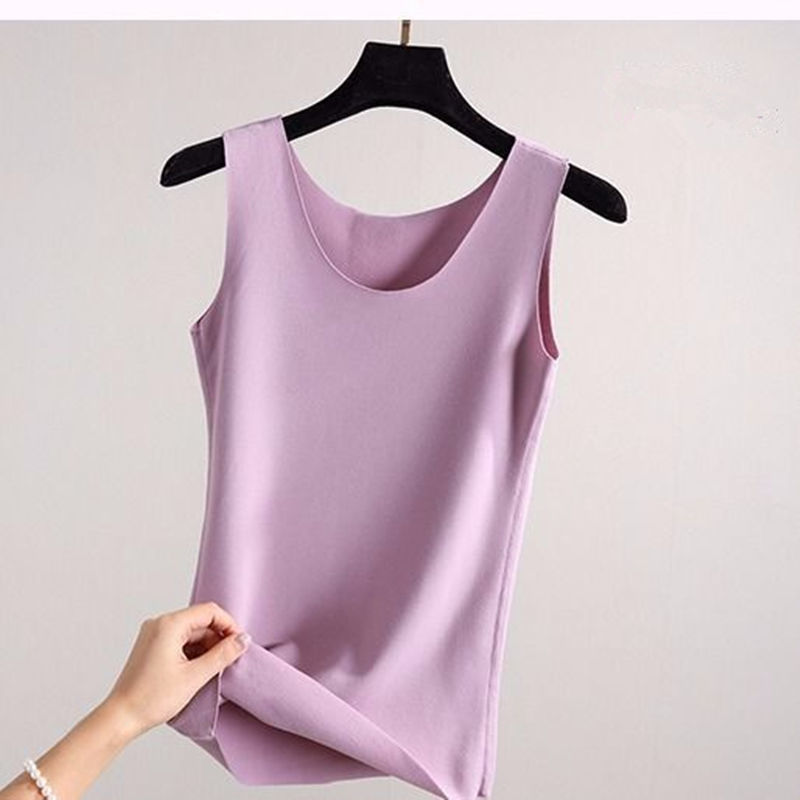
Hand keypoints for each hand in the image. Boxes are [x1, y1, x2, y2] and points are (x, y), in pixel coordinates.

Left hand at [102, 601, 250, 738]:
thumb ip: (222, 655)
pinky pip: (180, 640)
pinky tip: (198, 670)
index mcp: (169, 624)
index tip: (239, 644)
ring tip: (214, 669)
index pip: (209, 611)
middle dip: (218, 638)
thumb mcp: (194, 676)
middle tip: (229, 660)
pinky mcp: (151, 646)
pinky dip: (193, 652)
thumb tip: (243, 640)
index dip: (228, 625)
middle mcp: (159, 624)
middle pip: (200, 621)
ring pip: (191, 632)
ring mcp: (153, 635)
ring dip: (206, 647)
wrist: (119, 718)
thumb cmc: (151, 698)